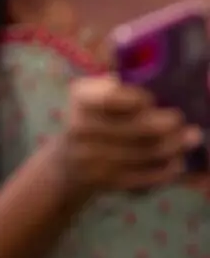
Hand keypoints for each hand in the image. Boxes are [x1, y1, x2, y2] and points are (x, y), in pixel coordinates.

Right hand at [55, 75, 201, 200]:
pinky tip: (177, 164)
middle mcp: (80, 128)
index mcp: (80, 99)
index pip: (113, 98)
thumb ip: (115, 84)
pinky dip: (164, 171)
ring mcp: (89, 158)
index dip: (138, 99)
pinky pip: (141, 177)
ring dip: (173, 147)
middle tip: (187, 125)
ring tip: (190, 141)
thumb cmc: (91, 120)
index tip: (153, 100)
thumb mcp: (93, 95)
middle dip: (168, 126)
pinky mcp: (103, 181)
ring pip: (143, 152)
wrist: (66, 164)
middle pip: (135, 128)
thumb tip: (145, 76)